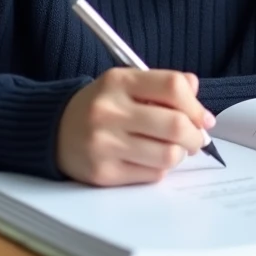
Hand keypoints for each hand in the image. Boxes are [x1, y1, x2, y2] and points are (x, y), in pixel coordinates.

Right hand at [57, 68, 214, 186]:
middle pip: (176, 125)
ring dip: (179, 154)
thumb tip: (198, 98)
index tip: (202, 117)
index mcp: (118, 81)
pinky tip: (149, 159)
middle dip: (196, 136)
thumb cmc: (100, 106)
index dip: (196, 105)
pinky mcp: (103, 173)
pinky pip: (152, 175)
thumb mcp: (126, 83)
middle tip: (196, 138)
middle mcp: (109, 111)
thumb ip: (162, 85)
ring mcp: (104, 144)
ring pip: (168, 155)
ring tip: (173, 149)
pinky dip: (159, 168)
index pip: (173, 86)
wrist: (53, 130)